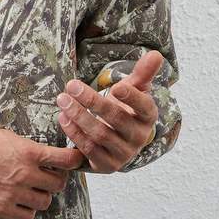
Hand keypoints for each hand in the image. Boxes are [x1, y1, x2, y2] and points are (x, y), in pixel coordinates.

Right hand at [0, 128, 84, 218]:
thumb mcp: (6, 137)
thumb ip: (28, 147)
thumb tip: (45, 155)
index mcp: (28, 152)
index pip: (65, 160)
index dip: (74, 161)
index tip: (75, 162)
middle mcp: (25, 174)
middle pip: (58, 185)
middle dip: (55, 181)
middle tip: (47, 178)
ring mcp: (14, 194)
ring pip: (45, 202)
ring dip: (40, 197)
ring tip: (29, 191)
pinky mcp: (2, 209)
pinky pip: (27, 216)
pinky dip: (26, 211)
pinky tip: (17, 202)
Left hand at [56, 50, 161, 172]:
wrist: (115, 139)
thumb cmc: (124, 108)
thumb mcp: (133, 89)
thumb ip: (143, 72)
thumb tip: (156, 53)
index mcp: (148, 117)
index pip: (145, 108)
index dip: (132, 98)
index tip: (115, 86)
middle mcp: (139, 138)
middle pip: (117, 119)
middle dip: (92, 101)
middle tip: (71, 85)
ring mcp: (123, 154)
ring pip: (100, 135)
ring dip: (78, 116)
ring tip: (62, 99)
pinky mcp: (106, 165)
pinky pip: (88, 149)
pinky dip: (74, 133)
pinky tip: (62, 117)